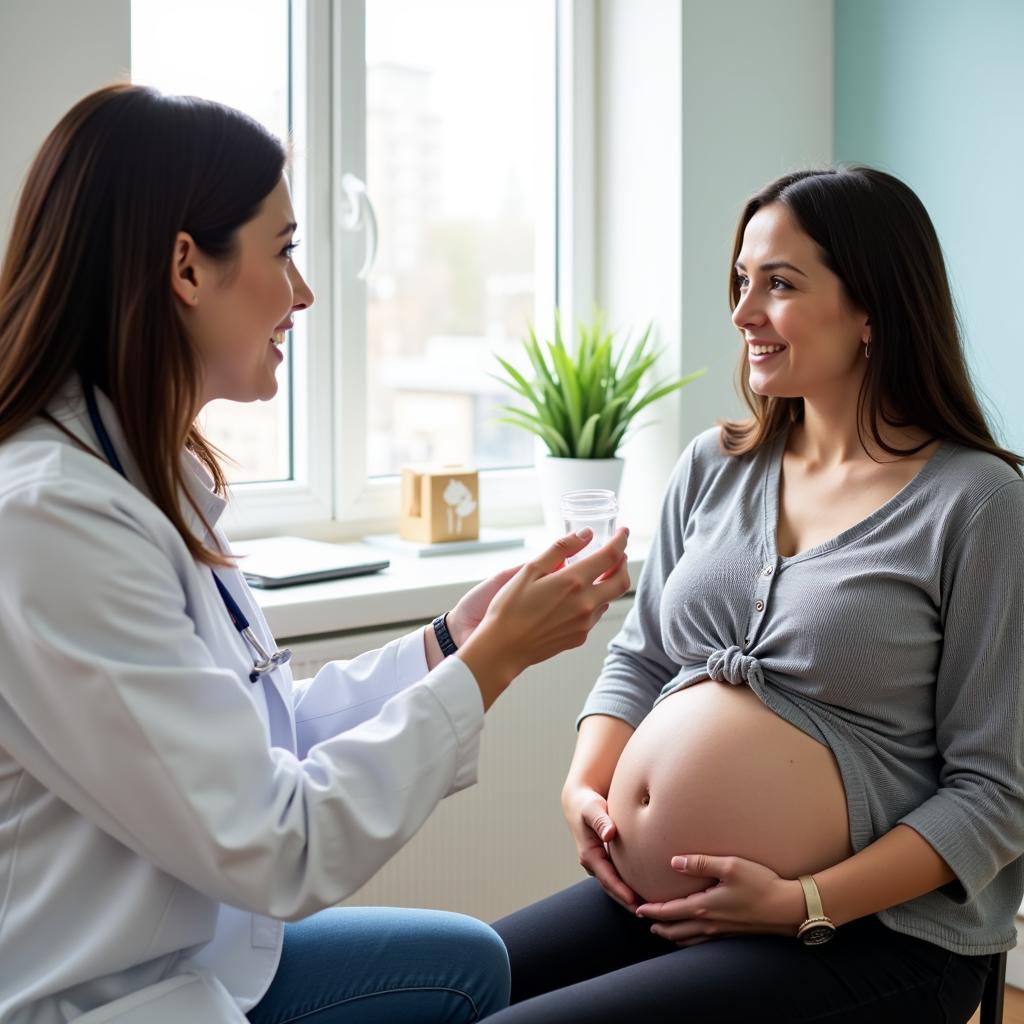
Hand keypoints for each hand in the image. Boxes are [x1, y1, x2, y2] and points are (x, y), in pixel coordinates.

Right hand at [456, 527, 629, 708]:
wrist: (503, 648)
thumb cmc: (510, 608)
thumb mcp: (530, 569)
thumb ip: (560, 548)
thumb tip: (585, 534)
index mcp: (573, 582)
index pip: (611, 556)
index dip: (621, 540)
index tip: (623, 531)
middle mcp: (585, 603)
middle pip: (622, 580)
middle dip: (623, 563)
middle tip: (616, 553)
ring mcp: (585, 623)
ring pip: (609, 599)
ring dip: (607, 583)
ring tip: (592, 574)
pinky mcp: (580, 637)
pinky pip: (595, 615)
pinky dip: (593, 601)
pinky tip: (576, 598)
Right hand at [562, 782, 638, 912]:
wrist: (579, 802)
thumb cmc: (587, 804)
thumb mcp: (592, 809)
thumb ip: (600, 820)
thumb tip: (609, 833)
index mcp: (589, 855)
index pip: (606, 878)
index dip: (620, 891)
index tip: (634, 901)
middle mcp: (593, 863)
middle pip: (611, 888)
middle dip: (627, 902)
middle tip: (647, 913)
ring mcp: (600, 863)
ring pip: (615, 886)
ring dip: (629, 897)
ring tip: (650, 908)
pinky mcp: (606, 860)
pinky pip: (618, 877)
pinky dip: (629, 886)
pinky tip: (645, 891)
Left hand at [634, 854, 804, 945]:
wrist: (788, 908)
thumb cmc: (761, 883)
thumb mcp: (730, 866)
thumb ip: (700, 863)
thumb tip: (673, 862)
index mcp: (705, 907)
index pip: (670, 912)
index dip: (651, 911)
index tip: (637, 908)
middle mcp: (709, 924)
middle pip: (675, 930)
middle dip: (657, 925)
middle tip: (643, 919)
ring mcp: (721, 932)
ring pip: (688, 939)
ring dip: (671, 934)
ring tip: (661, 930)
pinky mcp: (732, 934)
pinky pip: (702, 941)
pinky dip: (688, 939)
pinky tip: (690, 934)